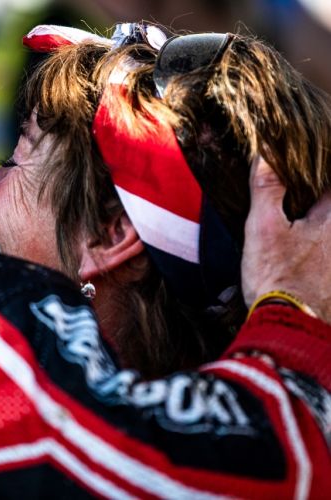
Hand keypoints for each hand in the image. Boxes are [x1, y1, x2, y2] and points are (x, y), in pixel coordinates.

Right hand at [242, 156, 330, 322]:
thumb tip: (266, 156)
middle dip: (316, 199)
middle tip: (299, 197)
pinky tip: (301, 251)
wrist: (287, 326)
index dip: (320, 170)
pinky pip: (325, 253)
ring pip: (325, 231)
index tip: (309, 163)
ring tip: (297, 222)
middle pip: (329, 207)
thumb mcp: (263, 228)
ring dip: (313, 223)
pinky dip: (317, 246)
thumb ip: (267, 190)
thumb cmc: (277, 277)